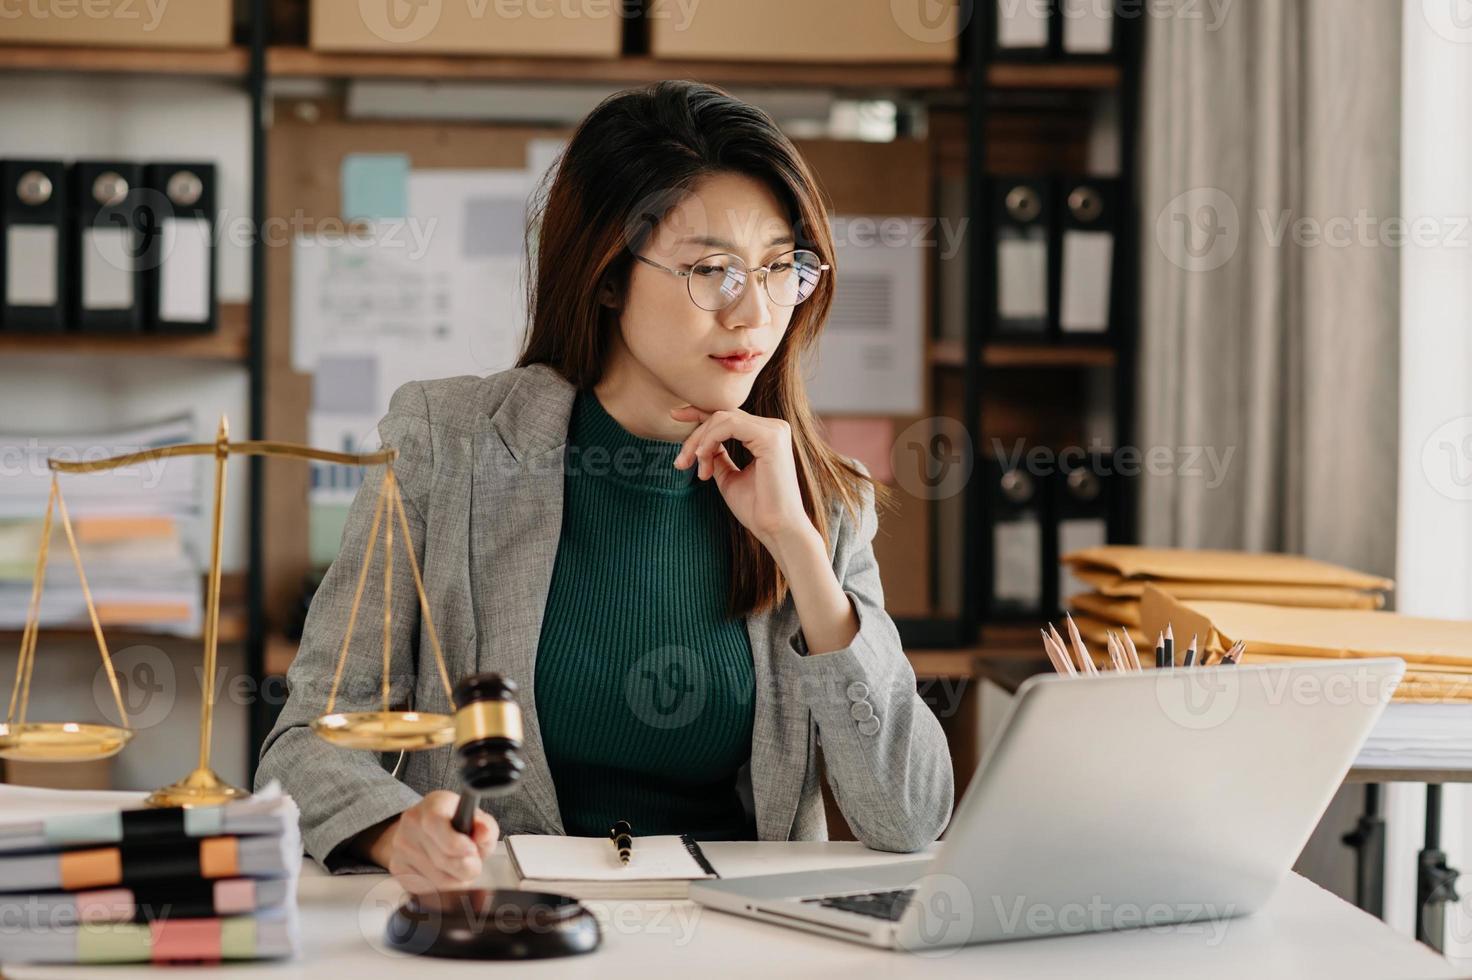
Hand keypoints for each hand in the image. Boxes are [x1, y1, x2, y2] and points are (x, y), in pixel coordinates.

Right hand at [361, 791, 498, 892]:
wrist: (425, 830)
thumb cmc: (456, 824)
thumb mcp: (476, 819)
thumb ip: (486, 827)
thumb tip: (483, 833)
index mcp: (434, 804)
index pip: (436, 825)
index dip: (458, 844)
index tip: (472, 850)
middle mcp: (412, 823)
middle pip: (442, 860)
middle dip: (467, 868)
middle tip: (474, 862)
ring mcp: (401, 846)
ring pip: (437, 881)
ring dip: (456, 880)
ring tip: (459, 867)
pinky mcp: (397, 868)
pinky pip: (426, 890)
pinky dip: (442, 888)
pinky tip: (444, 873)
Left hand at [670, 406, 813, 550]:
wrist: (775, 529)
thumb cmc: (756, 509)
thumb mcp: (729, 477)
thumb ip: (717, 456)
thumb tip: (701, 443)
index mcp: (767, 435)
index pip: (728, 416)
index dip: (699, 412)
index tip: (675, 415)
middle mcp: (774, 428)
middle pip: (721, 416)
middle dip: (694, 437)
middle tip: (679, 463)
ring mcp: (774, 430)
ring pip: (721, 419)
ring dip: (699, 442)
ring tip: (693, 468)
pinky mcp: (771, 438)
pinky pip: (728, 426)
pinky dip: (709, 440)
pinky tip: (702, 459)